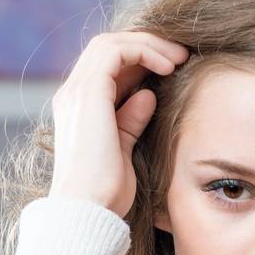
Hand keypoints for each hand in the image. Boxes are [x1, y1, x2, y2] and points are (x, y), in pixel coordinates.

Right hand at [50, 29, 189, 219]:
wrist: (88, 210)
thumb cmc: (106, 194)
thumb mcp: (124, 151)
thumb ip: (131, 120)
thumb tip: (148, 95)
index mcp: (79, 108)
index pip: (108, 68)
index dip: (140, 61)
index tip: (173, 68)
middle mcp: (73, 94)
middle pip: (109, 49)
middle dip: (147, 45)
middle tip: (181, 54)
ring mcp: (77, 91)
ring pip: (111, 43)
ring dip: (148, 44)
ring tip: (179, 57)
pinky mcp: (88, 93)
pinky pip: (115, 52)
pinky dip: (143, 52)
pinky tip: (168, 66)